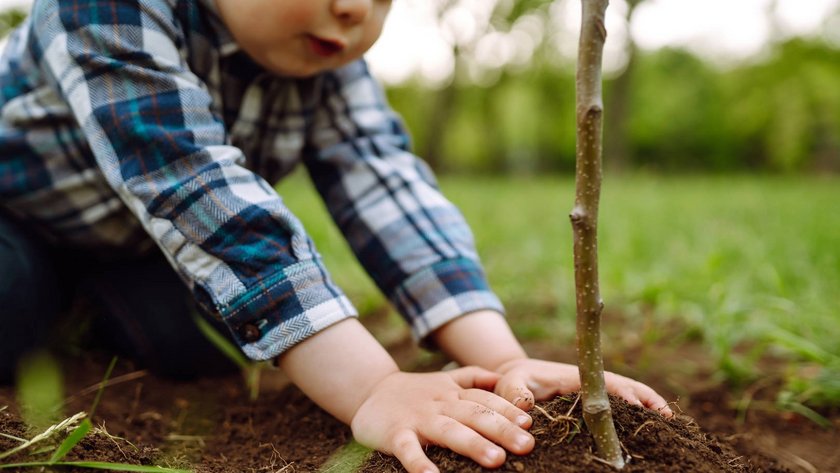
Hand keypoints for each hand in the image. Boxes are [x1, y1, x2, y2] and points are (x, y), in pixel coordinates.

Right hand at [350, 366, 534, 472]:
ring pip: (448, 430)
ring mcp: (418, 420)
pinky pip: (408, 450)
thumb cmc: (416, 391)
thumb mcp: (445, 379)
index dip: (508, 411)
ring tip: (496, 460)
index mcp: (453, 393)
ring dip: (472, 444)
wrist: (370, 391)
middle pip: (474, 414)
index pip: (485, 400)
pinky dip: (419, 463)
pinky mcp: (396, 435)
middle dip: (502, 429)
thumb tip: (503, 379)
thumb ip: (473, 377)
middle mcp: (440, 404)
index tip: (529, 424)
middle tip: (526, 446)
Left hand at [493, 358, 672, 416]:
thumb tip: (526, 407)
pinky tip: (655, 429)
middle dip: (648, 401)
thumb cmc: (514, 381)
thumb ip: (517, 394)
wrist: (516, 378)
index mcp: (575, 377)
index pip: (604, 384)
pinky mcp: (596, 403)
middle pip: (627, 388)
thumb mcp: (510, 384)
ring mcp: (597, 392)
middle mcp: (591, 382)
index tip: (638, 406)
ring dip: (650, 407)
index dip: (622, 393)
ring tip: (671, 426)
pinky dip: (641, 413)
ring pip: (631, 396)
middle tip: (669, 421)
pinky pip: (623, 407)